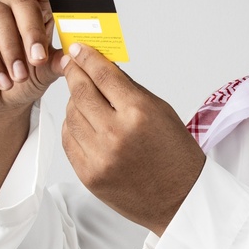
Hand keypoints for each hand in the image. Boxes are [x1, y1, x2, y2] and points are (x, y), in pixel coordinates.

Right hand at [0, 0, 64, 117]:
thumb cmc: (24, 79)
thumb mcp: (45, 72)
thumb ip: (57, 62)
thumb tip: (71, 57)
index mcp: (35, 10)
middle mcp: (10, 6)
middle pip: (21, 3)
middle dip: (32, 31)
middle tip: (37, 59)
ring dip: (11, 50)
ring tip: (20, 77)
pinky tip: (3, 81)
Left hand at [61, 43, 205, 234]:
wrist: (180, 198)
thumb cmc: (175, 155)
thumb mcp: (160, 111)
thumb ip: (128, 89)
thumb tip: (101, 67)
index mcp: (139, 113)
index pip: (102, 74)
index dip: (86, 57)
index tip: (78, 49)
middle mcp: (116, 134)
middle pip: (80, 92)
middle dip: (74, 75)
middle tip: (72, 66)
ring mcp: (99, 157)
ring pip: (70, 116)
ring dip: (74, 103)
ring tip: (86, 102)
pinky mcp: (89, 175)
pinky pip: (69, 140)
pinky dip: (73, 128)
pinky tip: (85, 125)